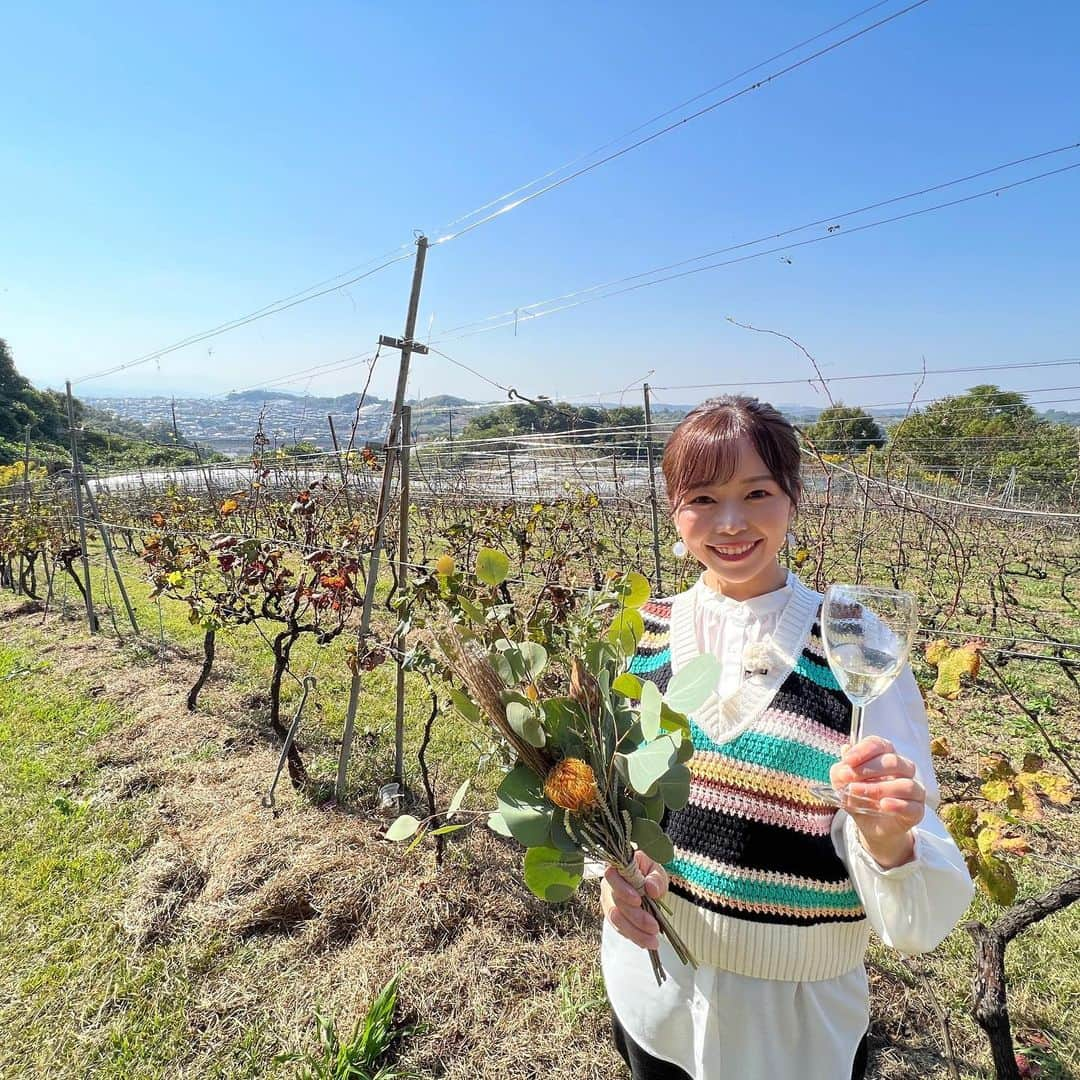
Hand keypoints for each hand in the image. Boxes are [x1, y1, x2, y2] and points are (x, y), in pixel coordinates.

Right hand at [600, 850, 668, 950]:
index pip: (612, 876)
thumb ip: (656, 879)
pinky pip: (619, 929)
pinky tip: (646, 941)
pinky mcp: (612, 916)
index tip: (638, 901)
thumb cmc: (650, 875)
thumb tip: (651, 888)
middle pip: (615, 903)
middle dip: (635, 917)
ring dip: (634, 932)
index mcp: (617, 867)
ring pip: (616, 919)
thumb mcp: (658, 872)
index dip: (622, 890)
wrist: (648, 885)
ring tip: (652, 941)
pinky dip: (633, 936)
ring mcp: (608, 901)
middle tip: (654, 927)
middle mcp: (608, 885)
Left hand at [830, 736, 924, 868]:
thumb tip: (844, 751)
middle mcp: (903, 769)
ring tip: (856, 792)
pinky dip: (897, 804)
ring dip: (878, 787)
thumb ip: (841, 769)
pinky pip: (913, 806)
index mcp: (885, 756)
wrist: (869, 825)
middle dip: (868, 769)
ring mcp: (913, 790)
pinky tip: (883, 805)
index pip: (880, 745)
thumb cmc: (858, 796)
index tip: (847, 760)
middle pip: (893, 761)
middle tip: (847, 778)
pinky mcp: (917, 811)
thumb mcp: (843, 783)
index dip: (864, 750)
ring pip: (905, 784)